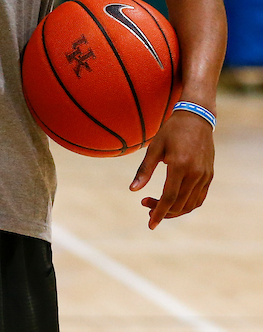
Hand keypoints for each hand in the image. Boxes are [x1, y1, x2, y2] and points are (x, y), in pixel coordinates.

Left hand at [130, 109, 214, 228]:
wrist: (196, 119)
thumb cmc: (171, 131)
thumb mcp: (154, 148)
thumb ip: (144, 170)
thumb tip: (133, 190)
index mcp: (180, 166)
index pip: (169, 197)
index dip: (159, 212)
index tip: (150, 224)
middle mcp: (195, 173)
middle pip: (179, 203)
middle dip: (162, 210)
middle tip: (145, 205)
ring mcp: (205, 175)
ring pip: (191, 204)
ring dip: (174, 210)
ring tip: (157, 206)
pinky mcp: (209, 175)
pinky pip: (200, 198)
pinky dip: (187, 205)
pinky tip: (174, 202)